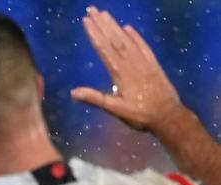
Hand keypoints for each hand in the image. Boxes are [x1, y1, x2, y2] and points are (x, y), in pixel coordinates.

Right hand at [71, 6, 188, 131]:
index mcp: (120, 73)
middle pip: (114, 40)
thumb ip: (96, 99)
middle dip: (102, 24)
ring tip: (105, 14)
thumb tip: (73, 92)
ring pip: (127, 40)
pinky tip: (128, 28)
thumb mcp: (116, 110)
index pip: (104, 49)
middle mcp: (131, 63)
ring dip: (115, 26)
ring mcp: (143, 62)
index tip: (86, 21)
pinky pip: (143, 46)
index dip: (95, 34)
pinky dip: (135, 36)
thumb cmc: (140, 115)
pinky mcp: (153, 65)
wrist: (168, 116)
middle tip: (92, 10)